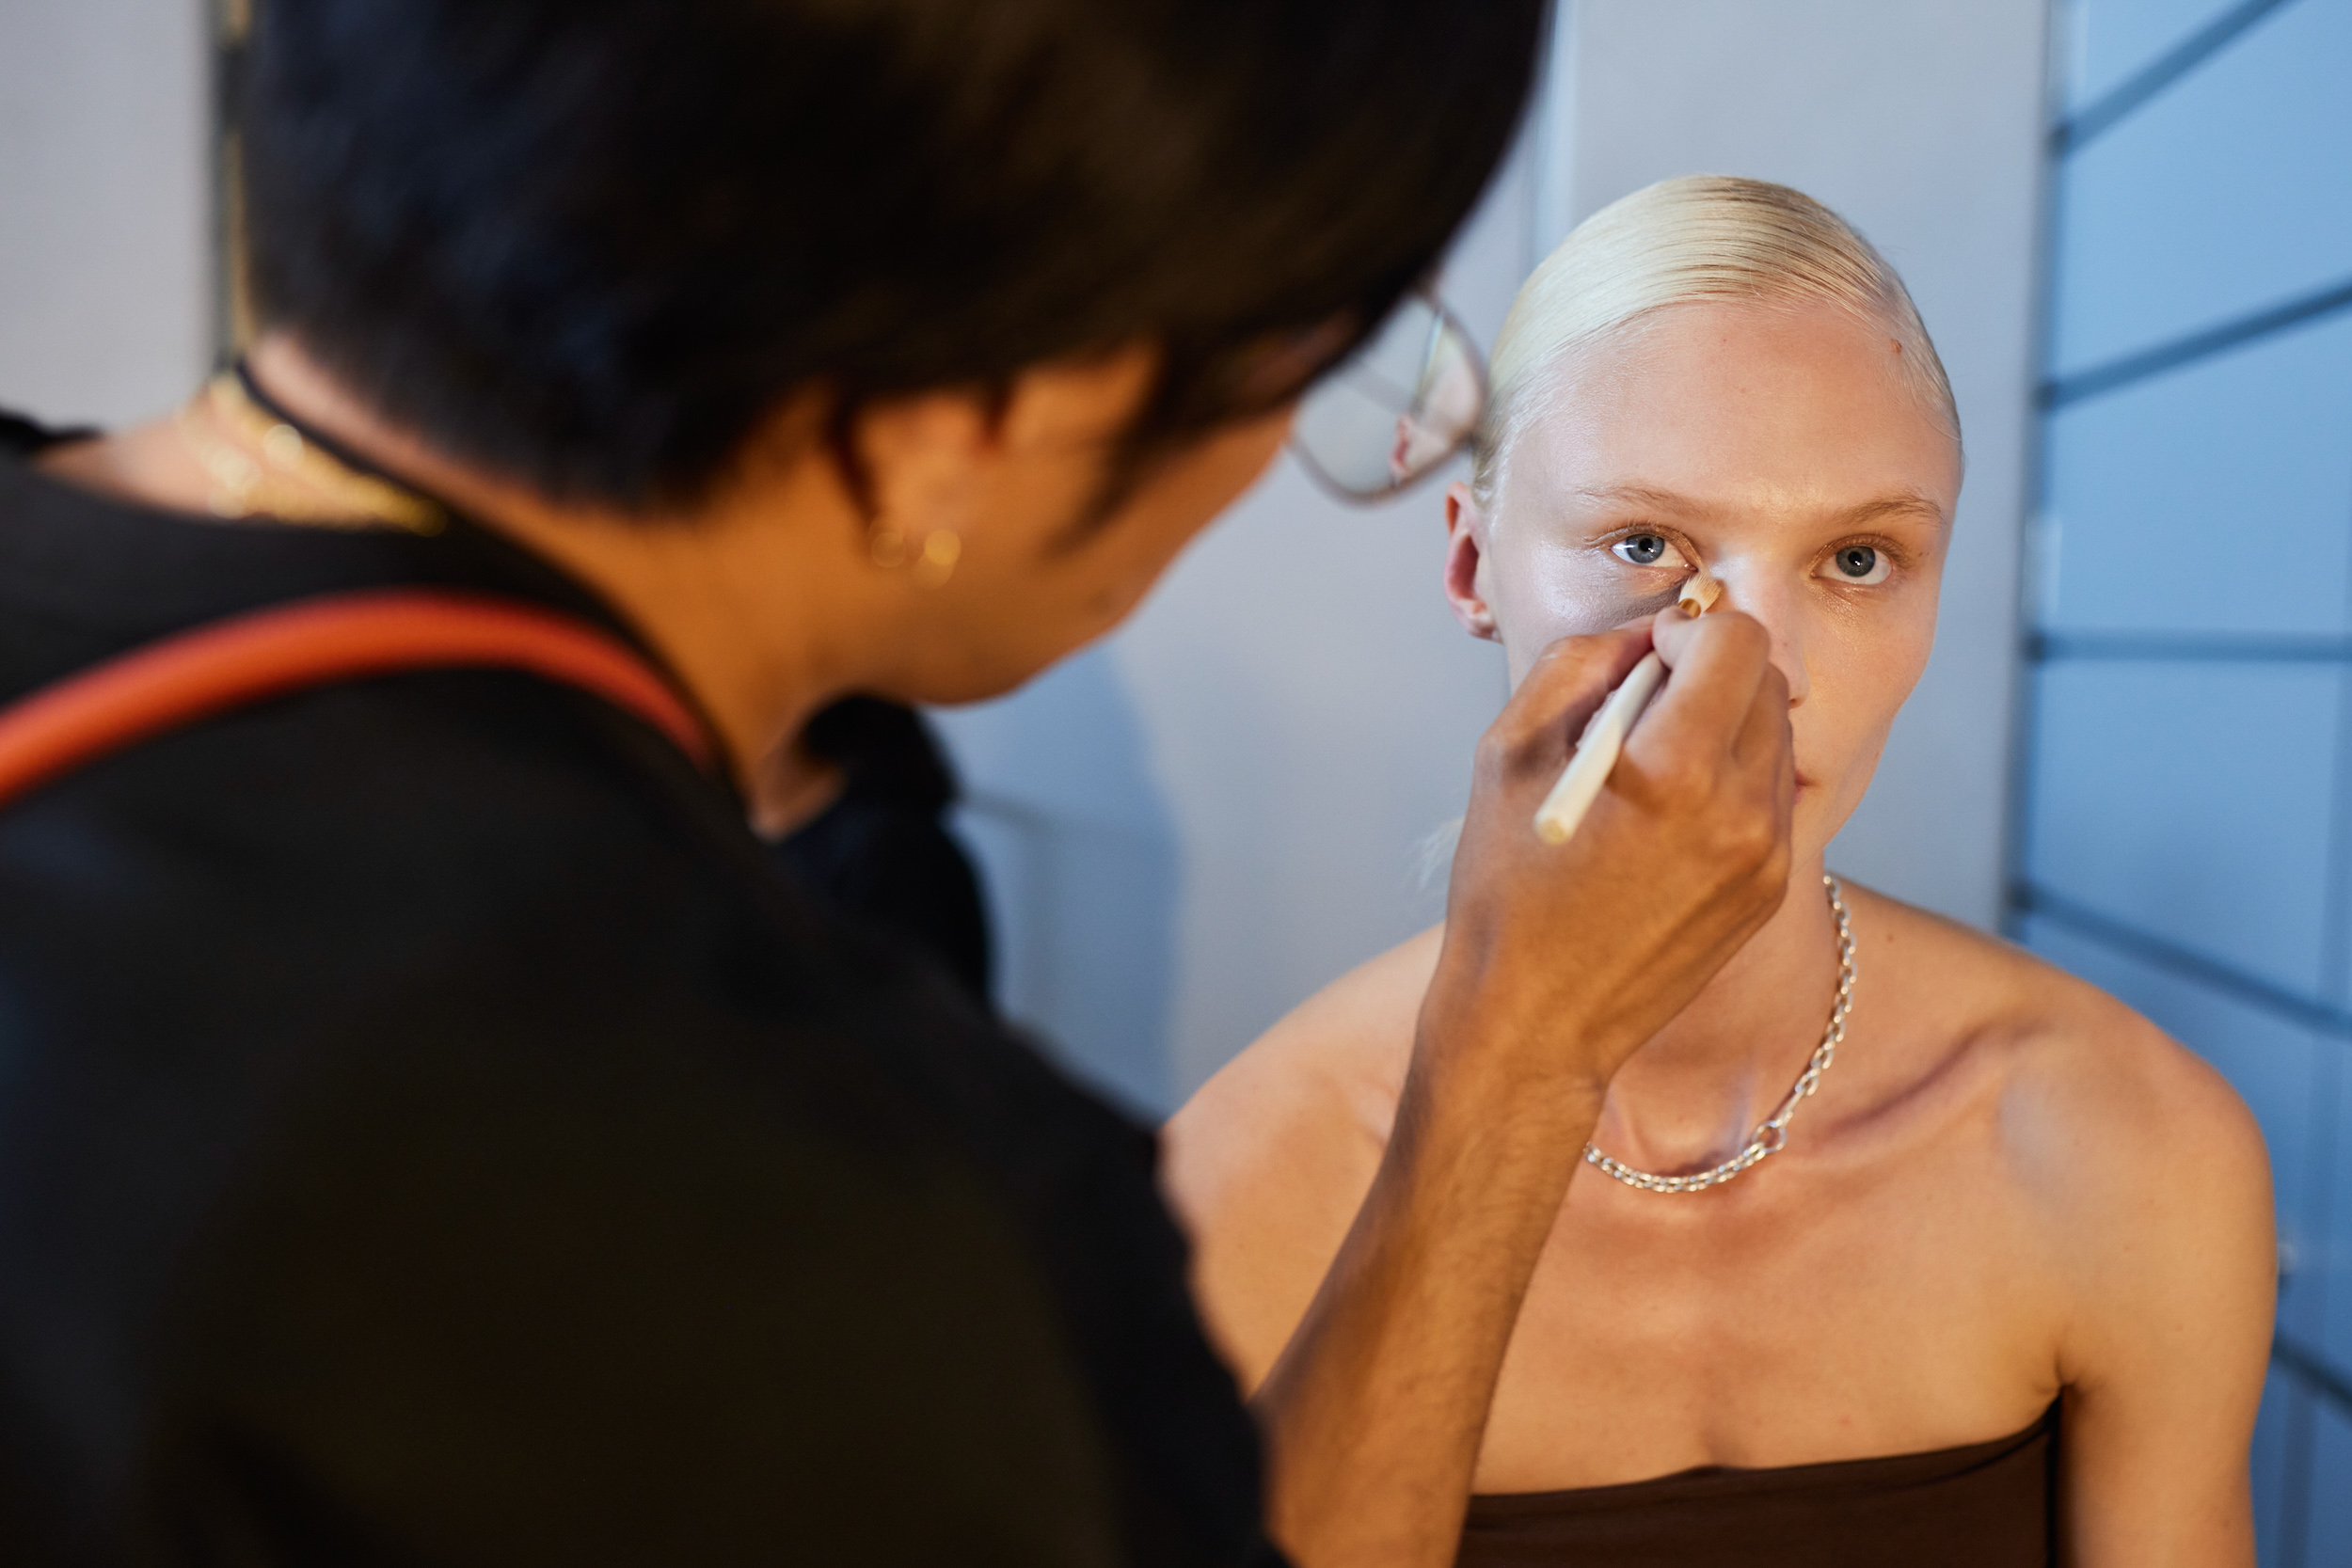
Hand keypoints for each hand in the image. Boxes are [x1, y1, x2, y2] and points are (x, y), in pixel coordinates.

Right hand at [1420, 606, 1793, 1109]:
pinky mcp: (1772, 889)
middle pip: (1768, 679)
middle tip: (1645, 708)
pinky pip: (1772, 796)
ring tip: (1653, 770)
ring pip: (1777, 734)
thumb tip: (1645, 634)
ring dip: (1725, 724)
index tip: (1645, 660)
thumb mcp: (1509, 752)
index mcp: (1674, 770)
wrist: (1537, 1020)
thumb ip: (1581, 664)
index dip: (1685, 632)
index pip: (1736, 639)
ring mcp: (1767, 856)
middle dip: (1711, 671)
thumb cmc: (1507, 890)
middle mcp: (1740, 810)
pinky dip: (1731, 782)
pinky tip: (1669, 819)